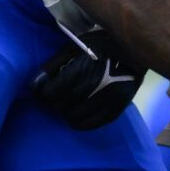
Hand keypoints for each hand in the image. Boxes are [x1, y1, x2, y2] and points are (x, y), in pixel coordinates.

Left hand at [31, 26, 145, 130]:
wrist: (135, 50)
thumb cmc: (100, 45)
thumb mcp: (75, 47)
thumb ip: (53, 65)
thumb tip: (34, 84)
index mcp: (81, 70)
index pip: (50, 93)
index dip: (43, 92)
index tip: (44, 89)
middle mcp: (93, 87)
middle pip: (60, 106)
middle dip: (54, 101)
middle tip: (56, 95)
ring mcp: (106, 100)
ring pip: (73, 117)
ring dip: (66, 111)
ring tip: (68, 102)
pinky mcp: (116, 109)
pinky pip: (90, 124)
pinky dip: (79, 121)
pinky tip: (78, 112)